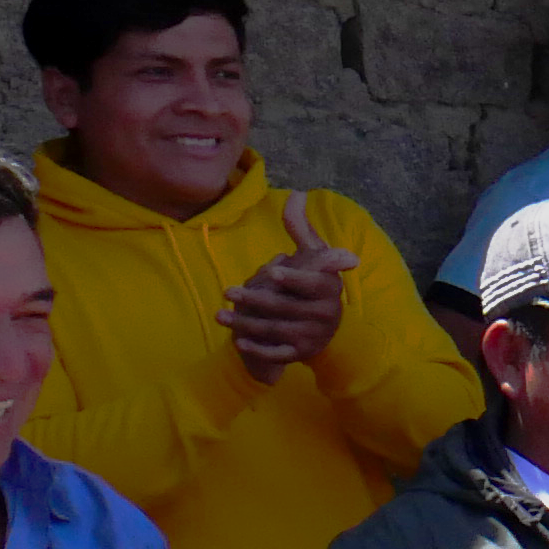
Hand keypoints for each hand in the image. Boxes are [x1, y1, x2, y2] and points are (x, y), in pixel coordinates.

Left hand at [219, 195, 356, 382]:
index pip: (314, 284)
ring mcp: (313, 334)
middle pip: (287, 307)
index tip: (272, 271)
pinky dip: (259, 350)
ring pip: (276, 329)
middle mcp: (326, 312)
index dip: (294, 279)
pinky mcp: (301, 353)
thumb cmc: (312, 283)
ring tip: (220, 315)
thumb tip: (297, 194)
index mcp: (329, 287)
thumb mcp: (311, 256)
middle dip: (256, 300)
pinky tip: (239, 342)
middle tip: (228, 292)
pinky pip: (279, 353)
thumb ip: (300, 228)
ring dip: (246, 323)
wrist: (324, 327)